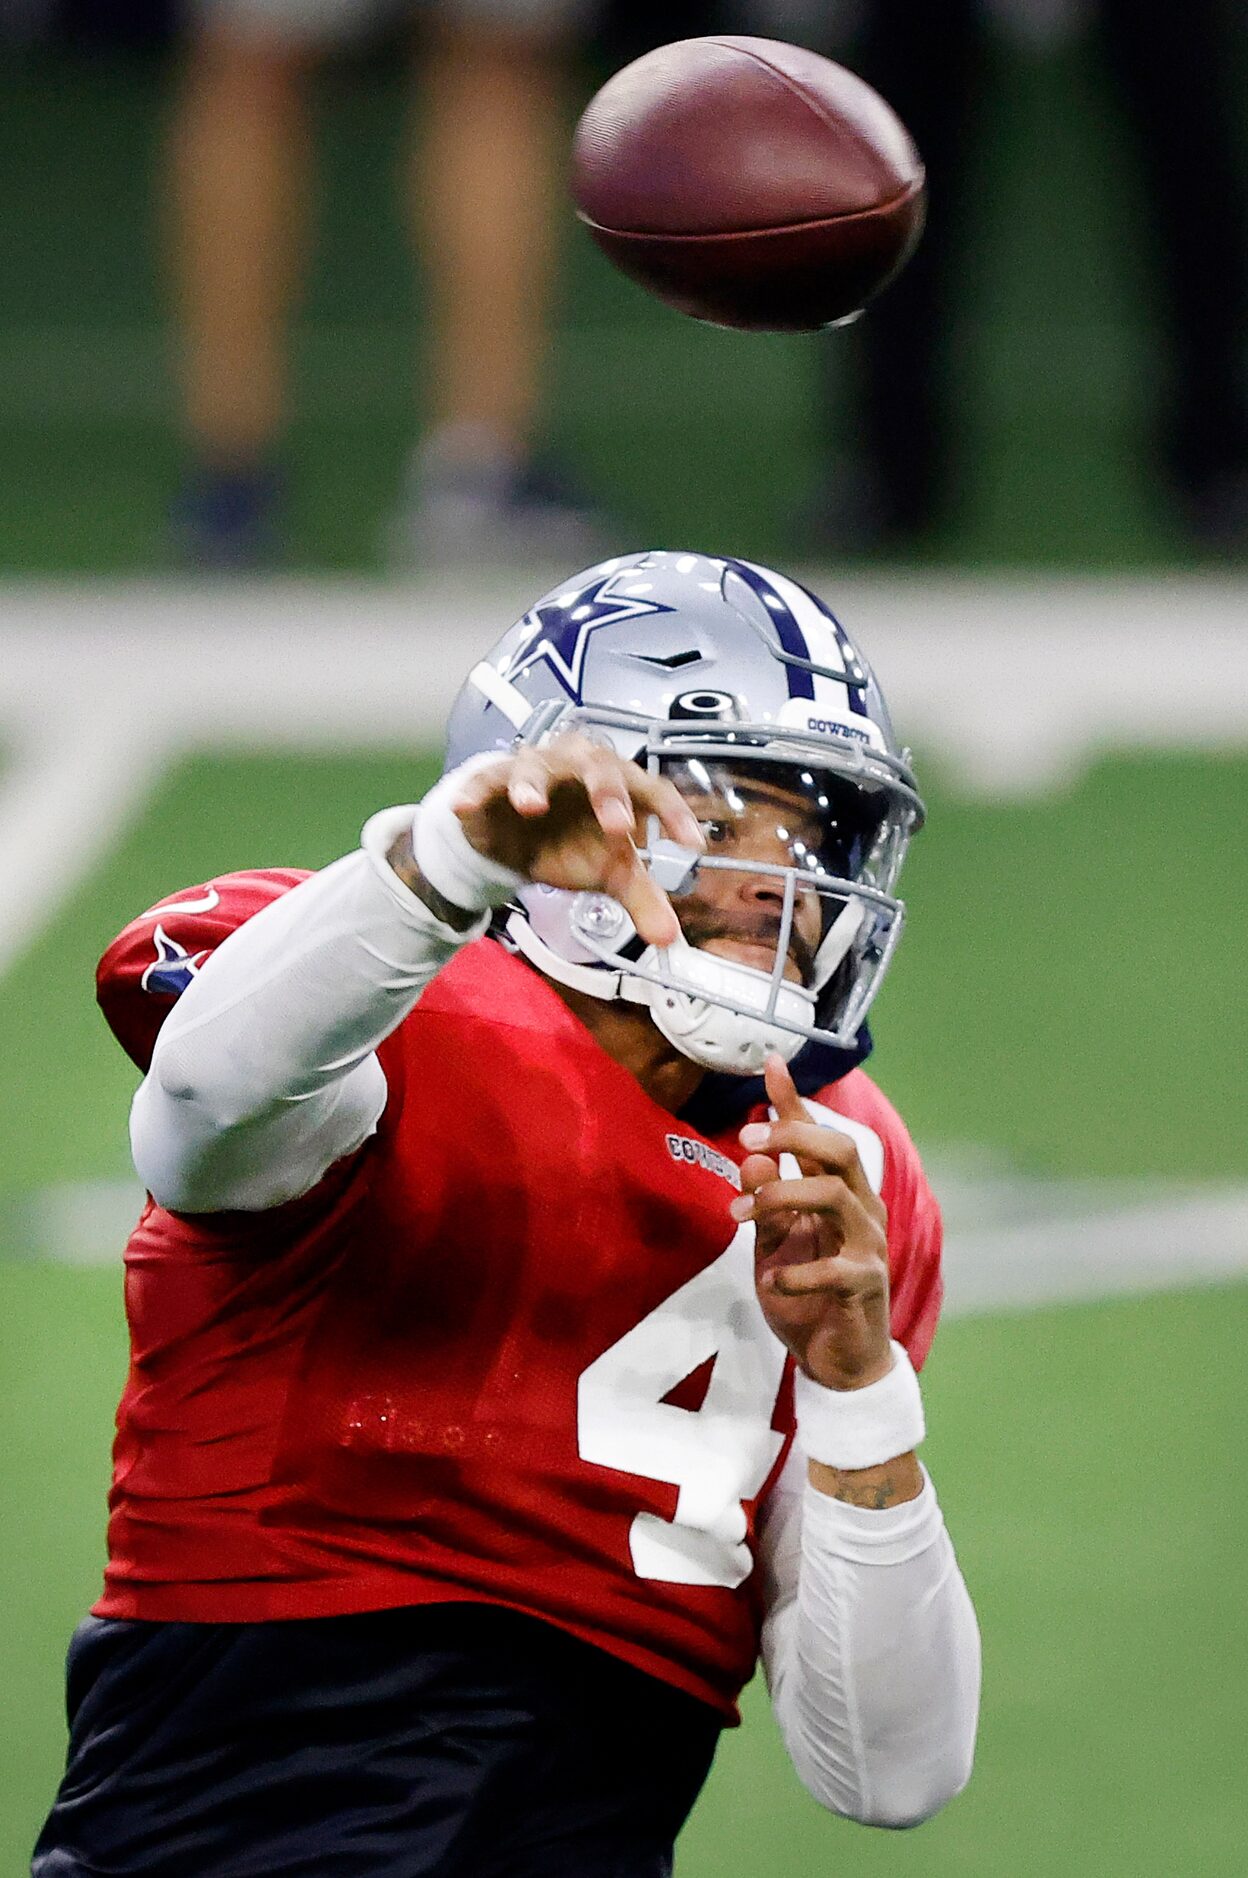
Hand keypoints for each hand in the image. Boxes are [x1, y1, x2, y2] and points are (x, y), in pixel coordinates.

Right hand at [448, 733, 703, 947]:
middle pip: (599, 766)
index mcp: (619, 783)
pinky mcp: (495, 780)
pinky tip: (465, 807)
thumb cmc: (573, 840)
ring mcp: (536, 767)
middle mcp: (580, 765)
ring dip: (532, 785)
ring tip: (530, 807)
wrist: (517, 833)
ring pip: (535, 767)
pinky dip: (475, 791)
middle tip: (619, 827)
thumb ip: (641, 900)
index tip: (691, 846)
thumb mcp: (610, 872)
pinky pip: (485, 781)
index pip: (653, 790)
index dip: (674, 814)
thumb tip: (669, 941)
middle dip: (608, 793)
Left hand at [733, 1054, 892, 1390]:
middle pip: (840, 1151)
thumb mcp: (774, 1243)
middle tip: (748, 1139)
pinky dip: (794, 1271)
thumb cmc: (807, 1296)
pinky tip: (772, 1280)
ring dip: (782, 1196)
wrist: (836, 1362)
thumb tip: (752, 1154)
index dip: (795, 1101)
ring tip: (741, 1213)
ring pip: (835, 1196)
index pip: (819, 1137)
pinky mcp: (866, 1284)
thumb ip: (766, 1201)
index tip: (770, 1064)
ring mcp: (868, 1245)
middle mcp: (861, 1209)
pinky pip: (833, 1267)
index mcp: (840, 1193)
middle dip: (794, 1136)